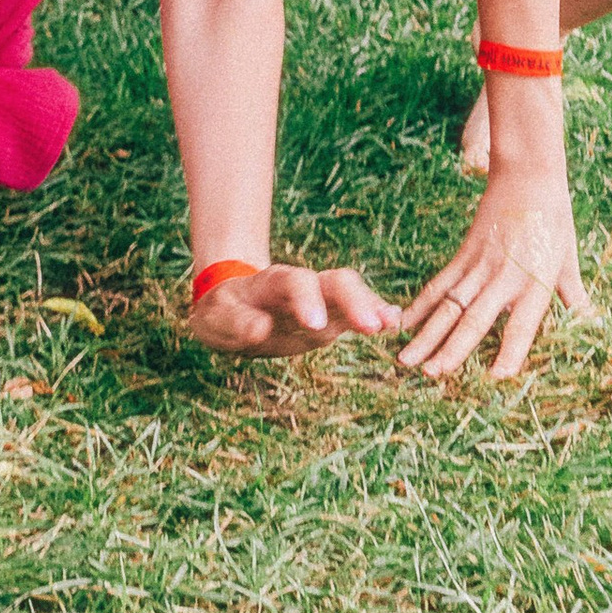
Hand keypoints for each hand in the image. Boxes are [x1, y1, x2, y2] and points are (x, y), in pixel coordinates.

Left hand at [186, 263, 399, 355]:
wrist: (234, 305)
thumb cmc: (223, 311)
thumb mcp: (218, 319)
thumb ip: (238, 323)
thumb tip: (260, 330)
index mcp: (273, 282)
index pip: (295, 282)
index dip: (307, 299)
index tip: (314, 324)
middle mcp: (305, 285)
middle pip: (336, 282)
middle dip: (355, 301)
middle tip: (371, 326)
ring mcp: (322, 300)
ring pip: (352, 294)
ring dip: (371, 307)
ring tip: (390, 324)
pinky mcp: (332, 317)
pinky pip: (357, 312)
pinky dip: (375, 314)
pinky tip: (393, 322)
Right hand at [398, 166, 588, 381]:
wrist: (528, 174)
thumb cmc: (554, 218)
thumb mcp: (568, 258)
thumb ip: (572, 295)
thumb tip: (589, 325)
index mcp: (536, 279)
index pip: (523, 322)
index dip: (511, 349)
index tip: (496, 377)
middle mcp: (505, 275)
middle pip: (475, 318)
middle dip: (453, 349)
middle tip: (434, 375)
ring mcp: (480, 264)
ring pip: (449, 305)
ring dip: (428, 334)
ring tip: (407, 361)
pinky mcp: (464, 253)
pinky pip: (440, 283)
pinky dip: (420, 305)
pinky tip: (403, 324)